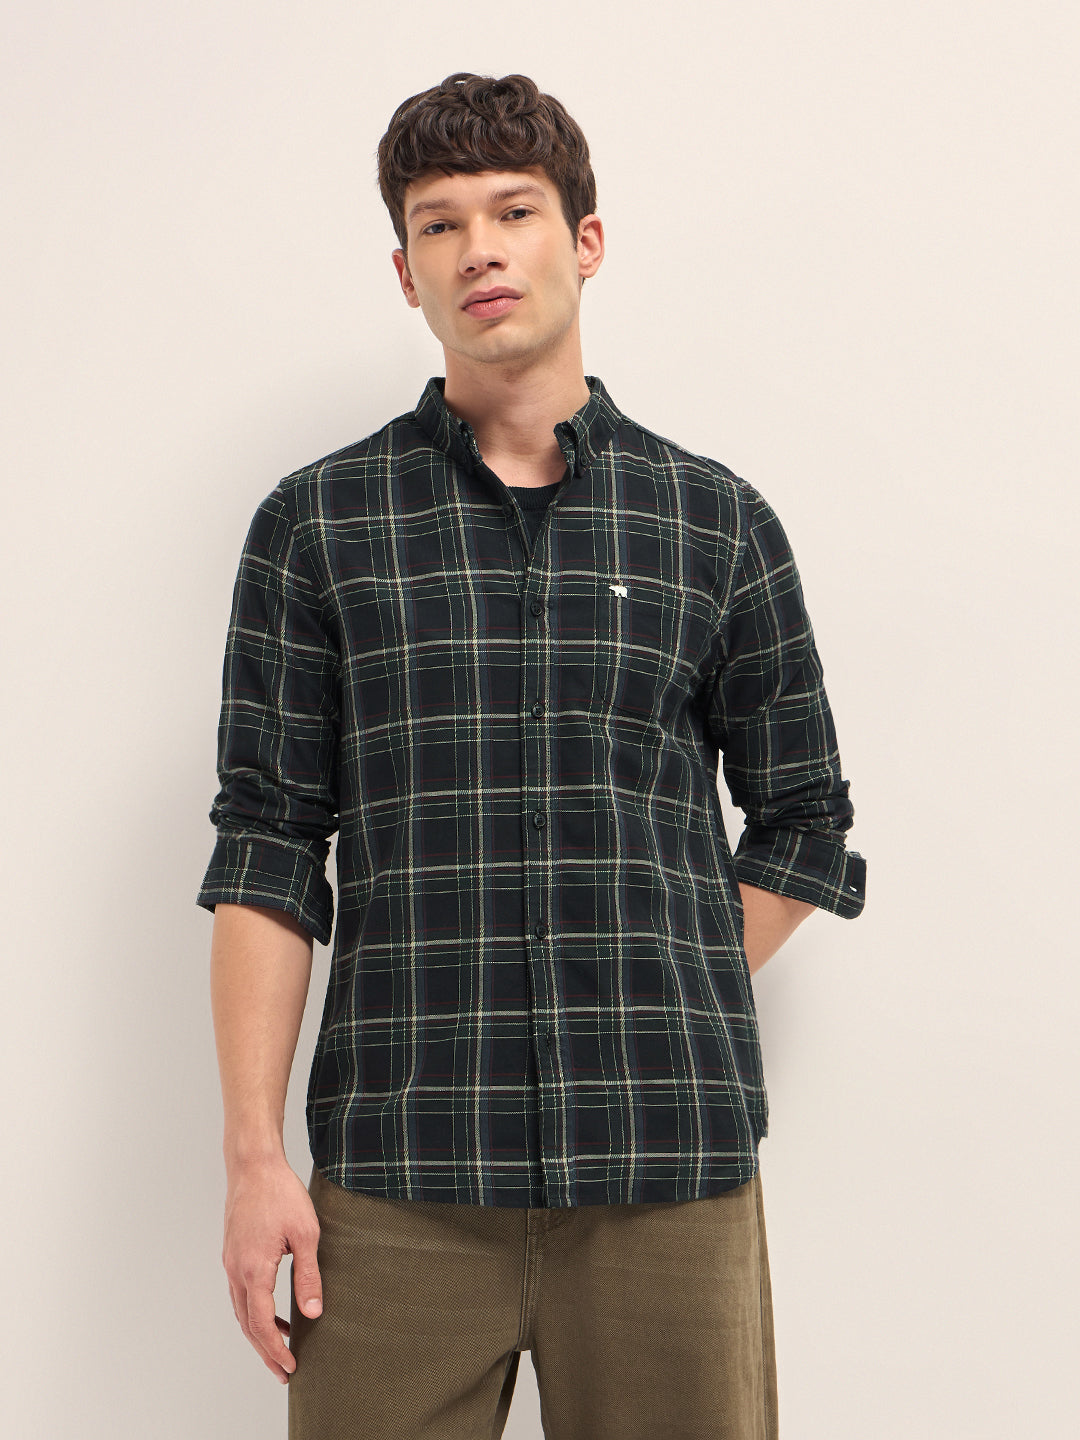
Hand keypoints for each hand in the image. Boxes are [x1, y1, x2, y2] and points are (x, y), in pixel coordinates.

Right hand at [222, 1157, 322, 1382]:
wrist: (253, 1165)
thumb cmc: (281, 1194)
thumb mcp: (306, 1234)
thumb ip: (308, 1275)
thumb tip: (313, 1312)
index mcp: (254, 1270)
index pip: (261, 1324)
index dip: (275, 1350)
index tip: (290, 1367)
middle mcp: (236, 1270)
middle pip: (247, 1324)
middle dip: (265, 1351)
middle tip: (284, 1371)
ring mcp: (231, 1262)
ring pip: (241, 1310)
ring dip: (259, 1332)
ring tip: (280, 1347)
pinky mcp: (233, 1252)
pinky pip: (240, 1292)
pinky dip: (254, 1310)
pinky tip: (273, 1310)